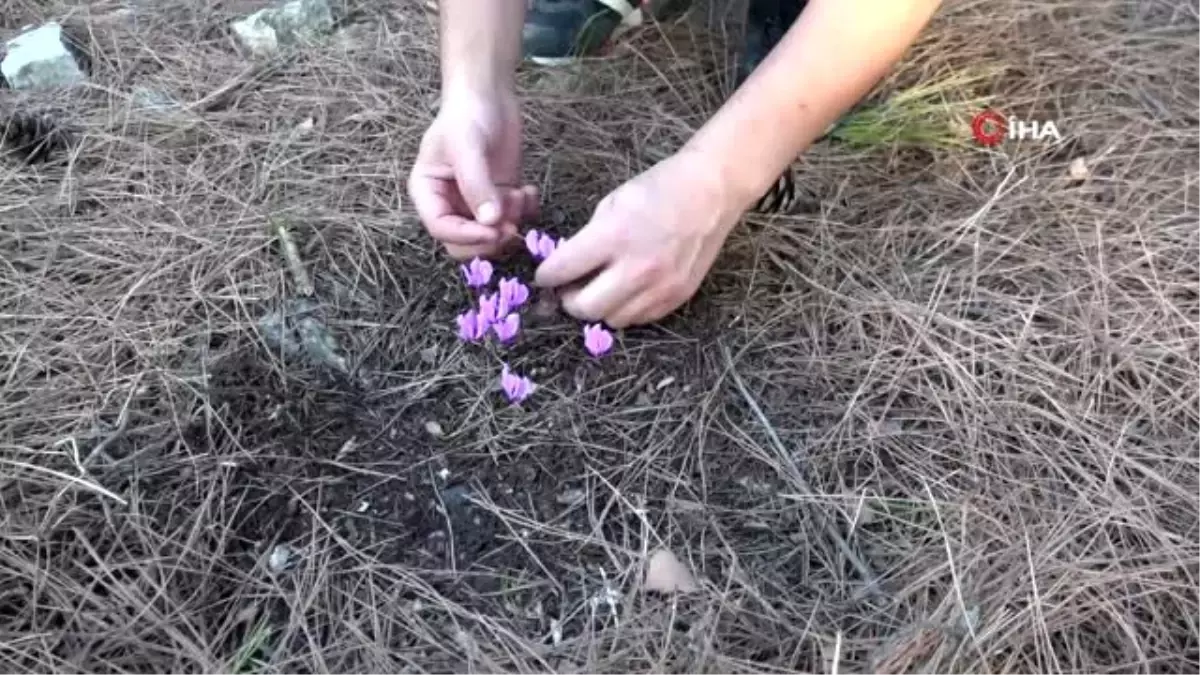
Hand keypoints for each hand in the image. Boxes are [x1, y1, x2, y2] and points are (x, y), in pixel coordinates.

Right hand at [407, 88, 538, 259]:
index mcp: (429, 193)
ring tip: (519, 194)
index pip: (441, 229)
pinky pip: (513, 222)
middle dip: (490, 238)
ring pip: (491, 237)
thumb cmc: (467, 117)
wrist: (489, 97)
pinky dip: (526, 213)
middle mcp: (450, 204)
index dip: (466, 236)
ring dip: (510, 222)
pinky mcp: (501, 200)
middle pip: (464, 244)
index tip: (494, 231)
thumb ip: (476, 185)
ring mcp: (476, 205)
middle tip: (512, 223)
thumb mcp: (467, 147)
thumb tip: (490, 222)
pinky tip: (529, 190)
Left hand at [533, 150, 742, 327]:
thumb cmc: (659, 189)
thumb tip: (567, 265)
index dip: (546, 276)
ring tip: (599, 290)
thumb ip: (588, 237)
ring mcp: (660, 287)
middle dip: (568, 300)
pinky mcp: (677, 297)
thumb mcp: (612, 202)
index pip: (563, 270)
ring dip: (598, 308)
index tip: (545, 276)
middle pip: (585, 308)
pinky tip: (624, 292)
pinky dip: (625, 310)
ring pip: (612, 320)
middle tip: (568, 289)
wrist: (710, 192)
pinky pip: (639, 319)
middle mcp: (636, 268)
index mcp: (614, 236)